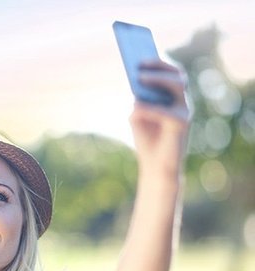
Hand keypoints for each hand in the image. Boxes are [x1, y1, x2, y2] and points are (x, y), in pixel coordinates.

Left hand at [130, 60, 190, 177]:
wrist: (155, 166)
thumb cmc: (146, 139)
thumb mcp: (137, 115)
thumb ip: (138, 99)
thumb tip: (135, 84)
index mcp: (172, 96)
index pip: (170, 72)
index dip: (157, 61)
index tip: (139, 55)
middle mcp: (182, 101)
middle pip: (177, 74)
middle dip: (158, 66)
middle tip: (138, 65)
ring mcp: (185, 111)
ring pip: (178, 85)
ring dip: (158, 78)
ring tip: (138, 78)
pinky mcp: (182, 124)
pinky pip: (167, 111)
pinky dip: (150, 107)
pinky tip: (135, 106)